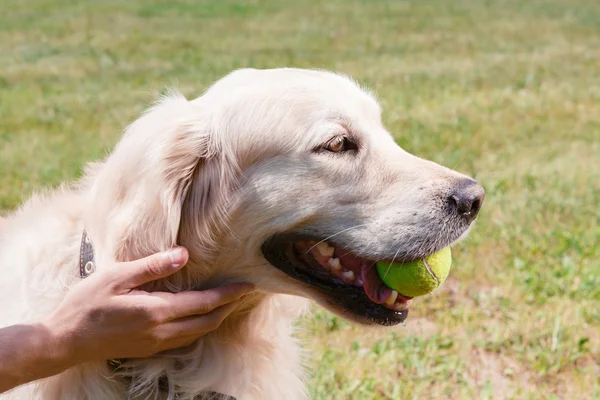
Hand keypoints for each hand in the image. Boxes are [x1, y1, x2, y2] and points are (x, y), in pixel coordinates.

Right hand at [42, 247, 252, 365]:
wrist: (64, 341)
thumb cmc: (86, 304)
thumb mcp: (116, 277)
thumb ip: (152, 267)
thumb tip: (184, 255)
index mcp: (156, 312)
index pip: (204, 303)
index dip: (229, 294)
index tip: (248, 284)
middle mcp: (161, 332)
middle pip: (207, 322)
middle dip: (229, 307)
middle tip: (244, 292)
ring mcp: (155, 344)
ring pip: (197, 333)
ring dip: (215, 318)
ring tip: (227, 302)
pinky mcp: (148, 349)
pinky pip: (184, 339)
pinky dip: (199, 326)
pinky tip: (198, 316)